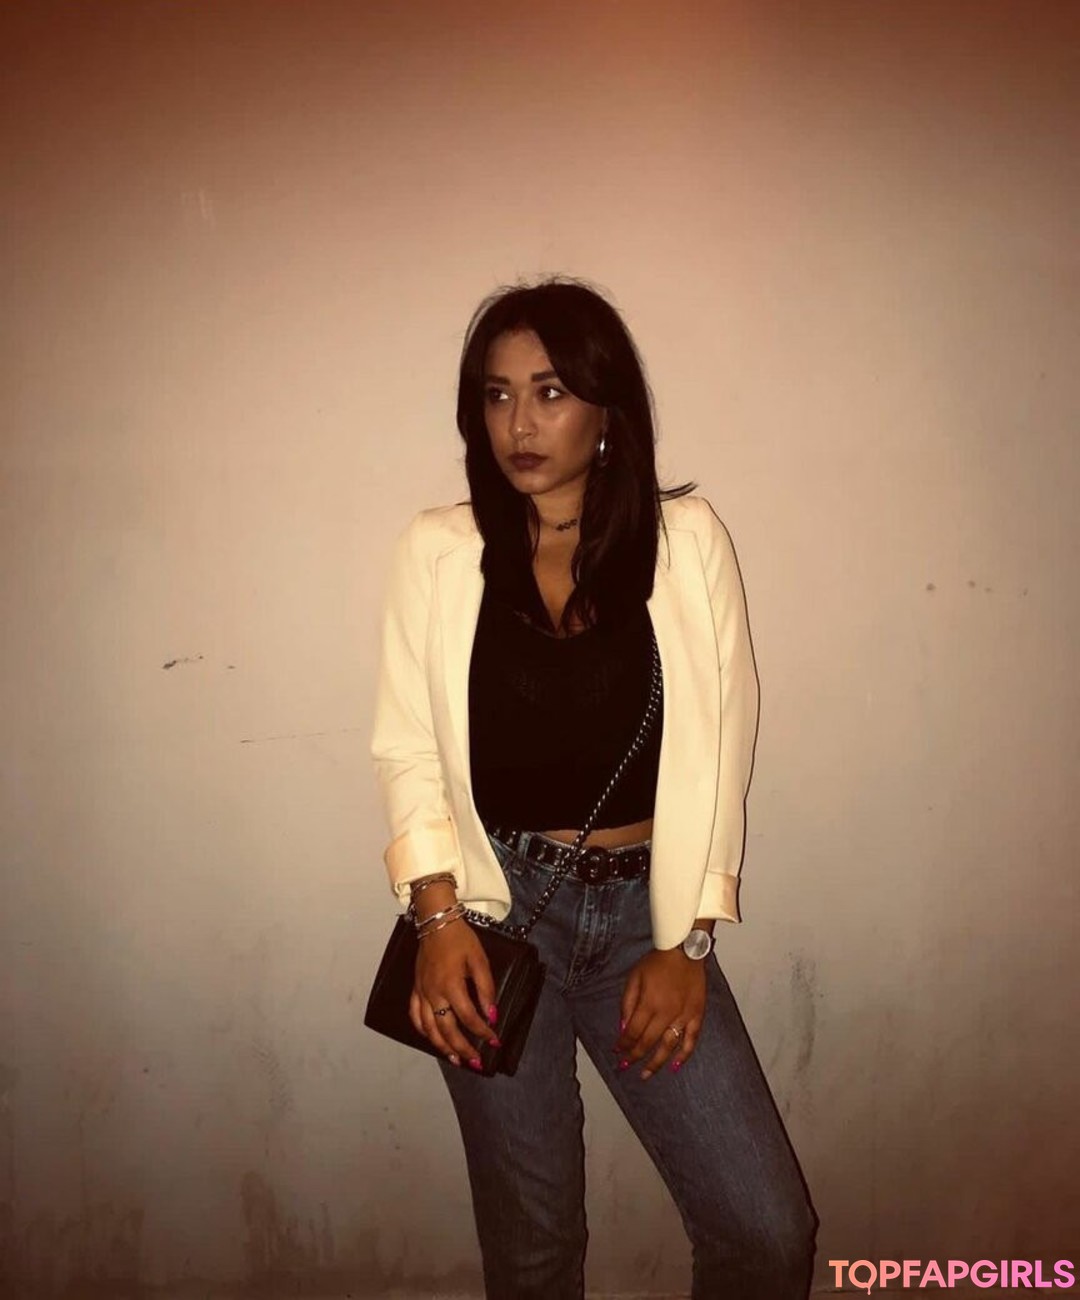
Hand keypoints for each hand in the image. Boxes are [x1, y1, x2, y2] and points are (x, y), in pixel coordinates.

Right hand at [409, 919, 499, 1070]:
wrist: (436, 922)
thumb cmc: (460, 939)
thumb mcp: (480, 960)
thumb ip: (486, 988)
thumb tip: (492, 1014)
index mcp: (451, 985)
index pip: (469, 1017)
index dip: (483, 1032)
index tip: (494, 1041)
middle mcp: (433, 993)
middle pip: (447, 1029)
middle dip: (462, 1048)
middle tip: (475, 1062)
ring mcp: (422, 992)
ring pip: (429, 1028)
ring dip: (442, 1046)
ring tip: (455, 1059)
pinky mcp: (415, 988)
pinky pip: (414, 1015)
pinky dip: (423, 1031)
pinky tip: (431, 1038)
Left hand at [616, 948, 705, 1079]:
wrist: (685, 951)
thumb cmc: (657, 963)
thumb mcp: (634, 977)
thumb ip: (628, 1003)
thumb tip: (623, 1027)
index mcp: (649, 1003)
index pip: (633, 1032)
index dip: (623, 1044)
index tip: (617, 1052)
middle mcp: (666, 1013)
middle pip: (648, 1042)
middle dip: (635, 1056)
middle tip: (626, 1065)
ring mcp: (683, 1016)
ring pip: (668, 1046)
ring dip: (656, 1063)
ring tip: (646, 1075)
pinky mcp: (697, 1015)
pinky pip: (691, 1039)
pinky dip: (684, 1055)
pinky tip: (674, 1066)